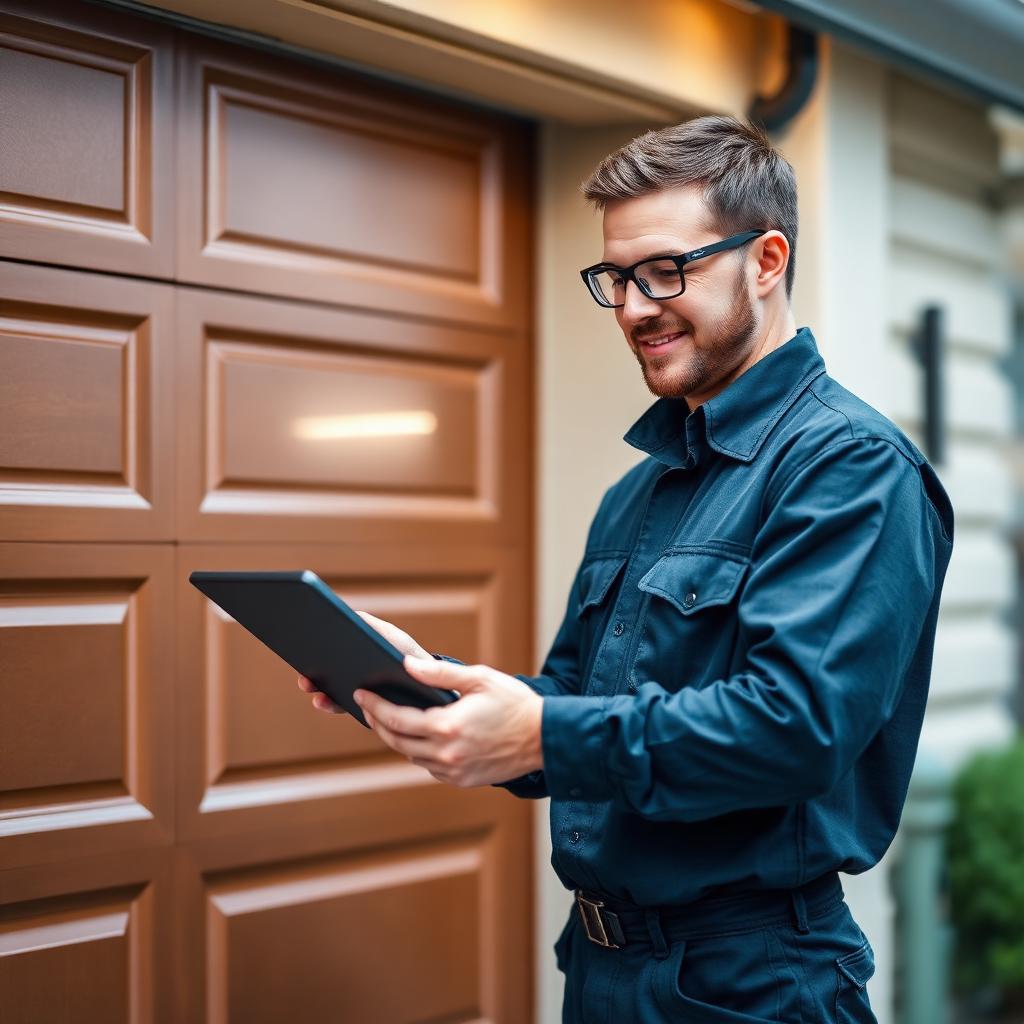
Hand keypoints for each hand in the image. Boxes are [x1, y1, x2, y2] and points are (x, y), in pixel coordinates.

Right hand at [296, 611, 429, 713]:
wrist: (432, 689)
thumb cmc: (412, 658)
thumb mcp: (393, 639)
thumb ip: (372, 628)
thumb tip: (350, 614)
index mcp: (360, 651)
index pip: (332, 644)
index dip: (315, 640)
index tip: (302, 634)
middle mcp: (354, 670)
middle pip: (325, 666)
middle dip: (309, 665)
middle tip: (299, 664)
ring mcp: (356, 688)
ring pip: (328, 687)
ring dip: (315, 685)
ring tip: (307, 683)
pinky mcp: (362, 707)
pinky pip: (341, 705)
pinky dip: (330, 703)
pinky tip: (323, 700)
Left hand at [354, 655, 543, 786]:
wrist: (546, 738)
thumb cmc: (515, 703)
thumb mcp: (479, 679)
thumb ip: (440, 674)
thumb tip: (407, 666)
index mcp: (447, 727)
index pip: (396, 719)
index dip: (374, 707)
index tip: (361, 695)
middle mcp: (447, 754)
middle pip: (396, 741)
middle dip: (378, 723)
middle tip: (368, 707)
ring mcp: (454, 771)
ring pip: (411, 756)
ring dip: (397, 739)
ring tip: (389, 720)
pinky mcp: (463, 780)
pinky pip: (430, 767)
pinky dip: (420, 752)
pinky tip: (419, 737)